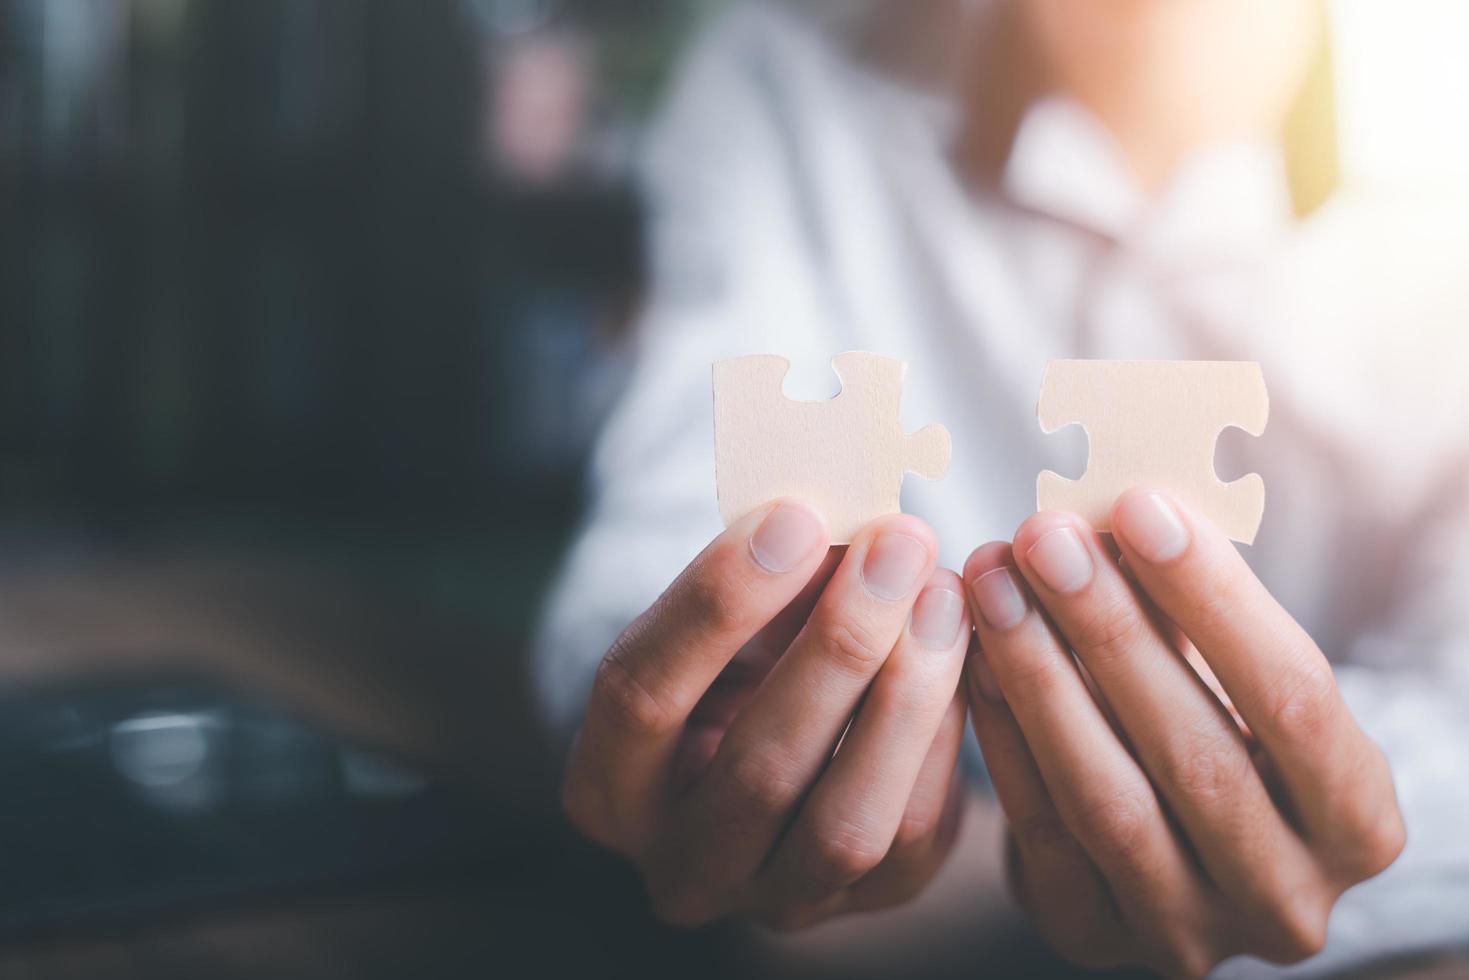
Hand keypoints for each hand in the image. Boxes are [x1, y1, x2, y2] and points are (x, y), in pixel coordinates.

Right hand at [563, 500, 971, 929]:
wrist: (776, 741)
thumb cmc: (737, 657)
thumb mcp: (726, 621)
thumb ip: (764, 584)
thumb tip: (839, 525)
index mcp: (607, 787)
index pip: (642, 696)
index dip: (719, 604)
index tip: (793, 518)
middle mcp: (679, 867)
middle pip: (757, 771)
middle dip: (838, 647)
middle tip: (897, 545)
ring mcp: (772, 901)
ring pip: (846, 826)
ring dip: (905, 697)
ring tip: (941, 594)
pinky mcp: (863, 905)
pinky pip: (916, 833)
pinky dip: (944, 735)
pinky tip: (961, 649)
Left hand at [962, 489, 1404, 976]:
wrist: (1171, 851)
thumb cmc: (1212, 730)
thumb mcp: (1231, 680)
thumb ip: (1190, 614)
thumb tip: (1114, 509)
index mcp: (1358, 821)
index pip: (1295, 697)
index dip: (1215, 598)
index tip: (1140, 506)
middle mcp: (1287, 898)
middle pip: (1195, 752)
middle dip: (1110, 629)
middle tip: (1042, 536)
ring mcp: (1190, 933)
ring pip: (1109, 800)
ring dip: (1042, 678)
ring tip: (993, 583)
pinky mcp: (1094, 939)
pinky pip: (1039, 834)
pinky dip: (1003, 738)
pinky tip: (969, 657)